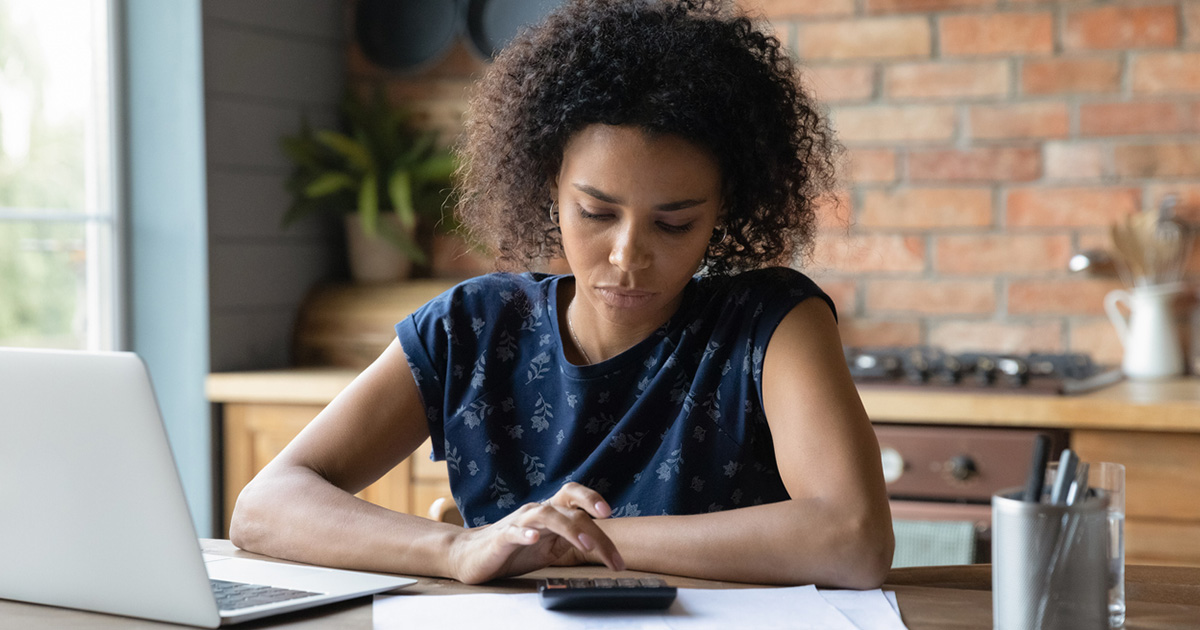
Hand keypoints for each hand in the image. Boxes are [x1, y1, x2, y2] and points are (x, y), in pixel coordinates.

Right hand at [446, 482, 623, 583]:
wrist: (471, 556)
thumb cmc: (513, 551)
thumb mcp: (549, 547)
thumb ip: (570, 540)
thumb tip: (598, 540)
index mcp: (549, 512)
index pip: (573, 498)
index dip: (592, 499)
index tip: (610, 512)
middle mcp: (536, 512)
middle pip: (567, 505)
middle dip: (592, 519)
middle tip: (608, 525)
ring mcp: (518, 523)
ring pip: (546, 515)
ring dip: (570, 528)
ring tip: (586, 545)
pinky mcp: (500, 539)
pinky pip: (513, 532)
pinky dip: (525, 534)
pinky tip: (534, 538)